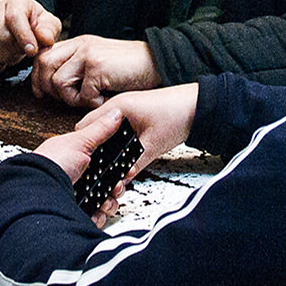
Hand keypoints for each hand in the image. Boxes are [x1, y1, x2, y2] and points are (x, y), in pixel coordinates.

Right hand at [0, 0, 62, 73]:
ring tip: (14, 49)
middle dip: (20, 49)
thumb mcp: (48, 24)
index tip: (32, 51)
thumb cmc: (35, 24)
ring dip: (10, 58)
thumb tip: (44, 38)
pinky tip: (2, 57)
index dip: (24, 36)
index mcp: (15, 1)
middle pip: (5, 38)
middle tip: (25, 48)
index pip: (14, 17)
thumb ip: (49, 30)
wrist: (17, 27)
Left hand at [29, 34, 157, 107]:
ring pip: (58, 82)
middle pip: (43, 65)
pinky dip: (92, 103)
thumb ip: (78, 68)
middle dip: (48, 88)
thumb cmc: (130, 68)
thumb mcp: (98, 62)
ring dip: (72, 98)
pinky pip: (81, 94)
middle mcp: (80, 45)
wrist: (157, 62)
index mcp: (78, 43)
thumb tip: (53, 87)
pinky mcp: (97, 66)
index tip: (42, 92)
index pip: (43, 55)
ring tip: (91, 99)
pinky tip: (104, 98)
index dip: (38, 76)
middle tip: (67, 98)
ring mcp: (88, 54)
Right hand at [32, 85, 196, 222]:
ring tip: (110, 164)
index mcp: (117, 108)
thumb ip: (134, 165)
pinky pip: (117, 129)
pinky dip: (116, 142)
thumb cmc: (178, 115)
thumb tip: (120, 180)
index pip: (86, 128)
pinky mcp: (135, 115)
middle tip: (98, 168)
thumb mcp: (153, 145)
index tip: (89, 165)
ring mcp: (126, 109)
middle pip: (93, 130)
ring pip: (105, 131)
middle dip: (94, 150)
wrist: (199, 105)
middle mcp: (118, 106)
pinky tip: (122, 155)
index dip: (86, 148)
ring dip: (106, 146)